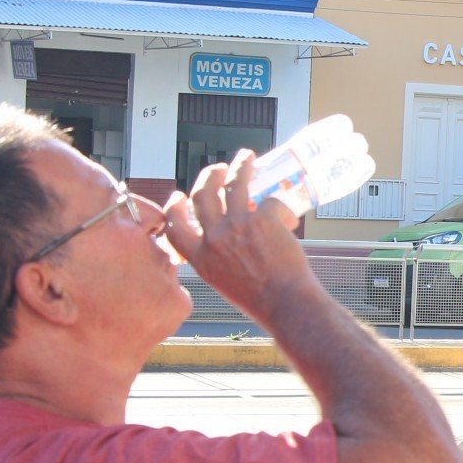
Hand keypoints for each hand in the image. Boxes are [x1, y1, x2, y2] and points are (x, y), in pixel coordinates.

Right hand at [161, 153, 319, 323]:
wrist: (285, 304)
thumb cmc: (260, 300)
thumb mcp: (224, 282)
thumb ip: (219, 259)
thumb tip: (228, 240)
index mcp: (200, 258)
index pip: (174, 226)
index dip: (173, 208)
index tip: (178, 196)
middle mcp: (214, 238)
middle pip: (203, 195)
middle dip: (208, 176)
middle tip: (217, 169)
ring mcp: (238, 225)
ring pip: (234, 184)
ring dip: (240, 166)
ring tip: (246, 158)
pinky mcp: (265, 218)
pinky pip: (271, 201)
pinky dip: (281, 208)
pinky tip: (289, 216)